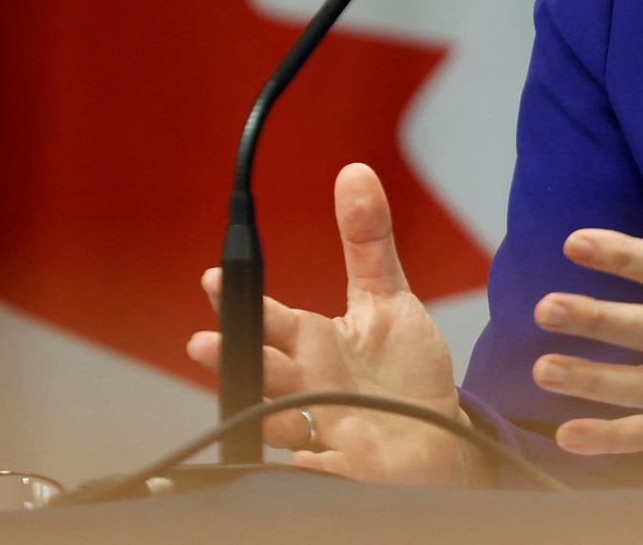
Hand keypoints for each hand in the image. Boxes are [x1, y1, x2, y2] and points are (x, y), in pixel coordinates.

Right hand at [187, 162, 483, 484]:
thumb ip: (368, 240)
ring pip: (282, 423)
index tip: (213, 280)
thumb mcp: (387, 298)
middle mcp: (307, 385)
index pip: (268, 319)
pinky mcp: (346, 466)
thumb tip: (356, 171)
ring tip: (275, 406)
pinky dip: (316, 465)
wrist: (435, 435)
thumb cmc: (401, 369)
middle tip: (206, 344)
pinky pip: (323, 469)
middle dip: (232, 359)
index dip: (241, 301)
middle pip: (261, 370)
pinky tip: (313, 458)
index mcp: (311, 342)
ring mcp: (322, 427)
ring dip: (272, 415)